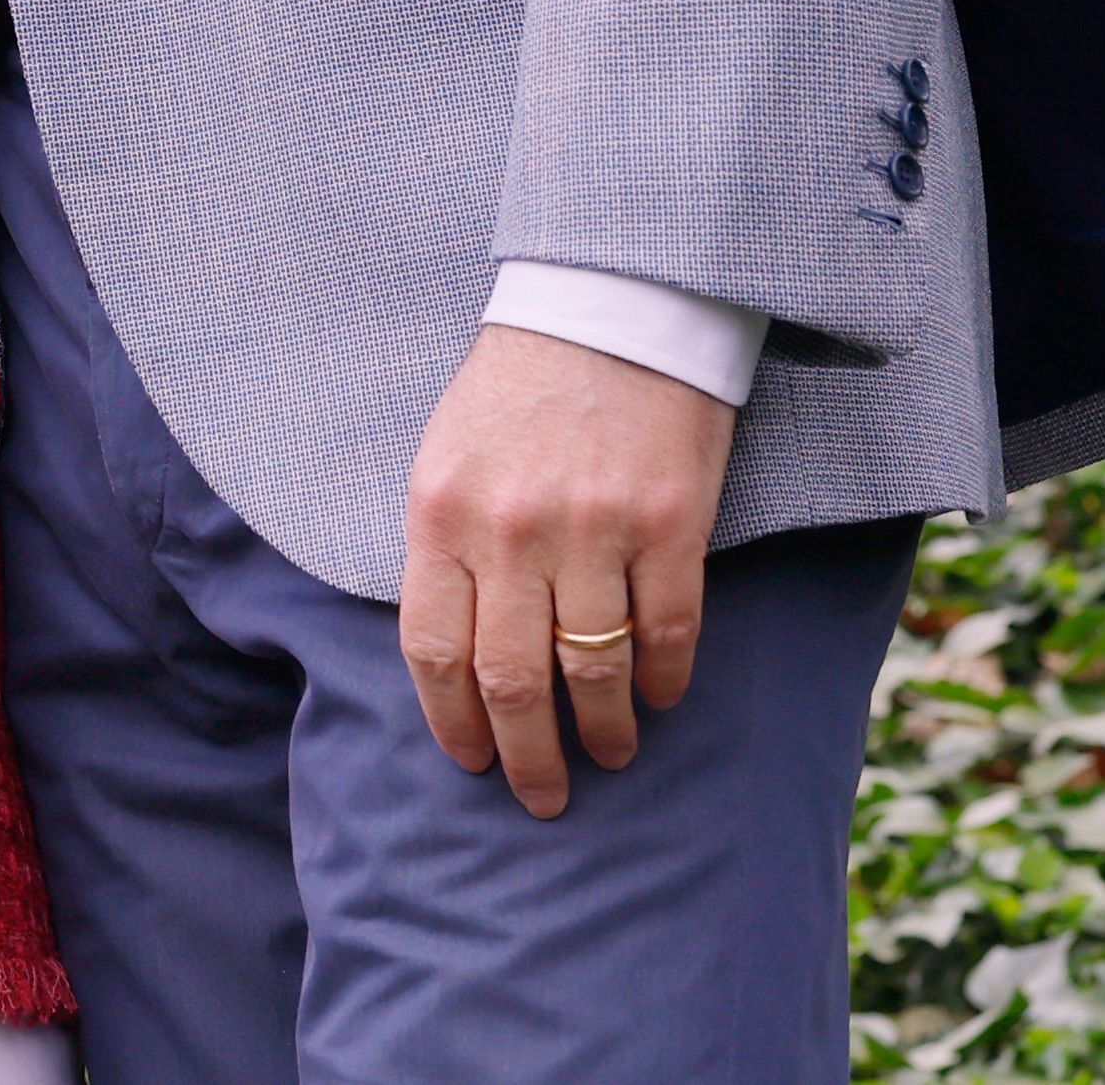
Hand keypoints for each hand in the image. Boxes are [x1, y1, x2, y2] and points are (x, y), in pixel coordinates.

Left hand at [397, 323, 737, 816]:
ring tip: (610, 753)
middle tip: (542, 796)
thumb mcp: (448, 457)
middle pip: (512, 680)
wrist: (608, 307)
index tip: (471, 761)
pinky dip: (664, 678)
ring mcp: (593, 529)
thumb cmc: (519, 388)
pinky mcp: (669, 523)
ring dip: (604, 730)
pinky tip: (660, 696)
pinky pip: (666, 630)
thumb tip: (456, 651)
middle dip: (526, 757)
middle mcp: (511, 531)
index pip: (435, 651)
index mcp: (442, 514)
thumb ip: (446, 548)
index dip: (453, 722)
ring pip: (593, 669)